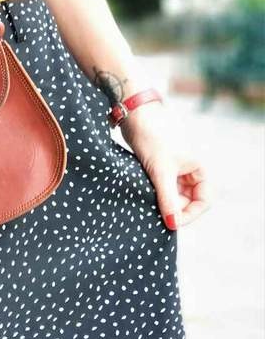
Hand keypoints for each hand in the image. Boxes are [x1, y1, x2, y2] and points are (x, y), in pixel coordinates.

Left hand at [120, 101, 210, 229]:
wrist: (134, 113)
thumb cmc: (152, 137)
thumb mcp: (160, 171)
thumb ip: (167, 199)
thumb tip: (173, 224)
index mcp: (198, 168)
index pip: (204, 200)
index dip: (190, 214)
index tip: (171, 223)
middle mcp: (189, 169)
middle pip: (188, 199)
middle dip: (174, 209)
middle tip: (156, 215)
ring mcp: (173, 167)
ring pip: (173, 194)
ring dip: (163, 202)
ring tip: (148, 204)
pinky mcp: (157, 165)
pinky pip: (161, 186)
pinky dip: (154, 193)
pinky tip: (142, 196)